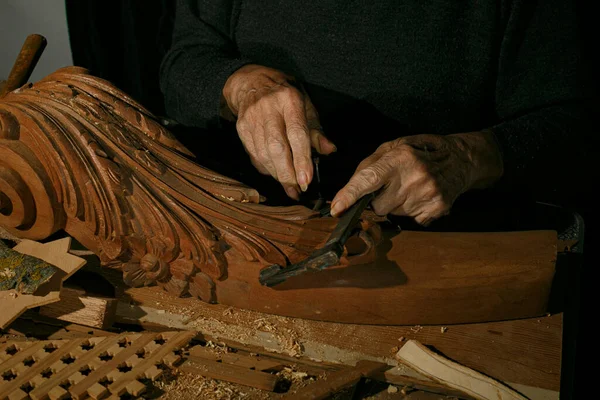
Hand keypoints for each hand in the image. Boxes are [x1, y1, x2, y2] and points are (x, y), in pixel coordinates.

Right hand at [222, 64, 335, 199]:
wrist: (251, 82)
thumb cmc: (285, 96)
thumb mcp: (305, 105)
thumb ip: (316, 130)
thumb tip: (330, 150)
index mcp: (289, 100)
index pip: (296, 134)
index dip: (301, 160)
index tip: (306, 181)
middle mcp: (268, 108)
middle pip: (277, 148)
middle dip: (287, 174)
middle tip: (297, 191)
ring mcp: (252, 118)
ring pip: (263, 155)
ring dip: (277, 175)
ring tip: (289, 187)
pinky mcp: (241, 128)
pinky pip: (254, 154)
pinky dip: (265, 168)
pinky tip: (275, 173)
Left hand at [330, 131, 502, 224]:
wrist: (460, 159)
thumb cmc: (421, 150)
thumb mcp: (394, 146)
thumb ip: (369, 165)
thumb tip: (348, 189)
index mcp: (400, 158)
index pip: (368, 179)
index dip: (350, 195)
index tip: (337, 208)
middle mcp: (414, 178)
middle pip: (378, 205)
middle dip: (378, 199)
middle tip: (393, 185)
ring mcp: (427, 196)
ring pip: (393, 214)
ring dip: (396, 205)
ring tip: (410, 188)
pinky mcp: (436, 209)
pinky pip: (411, 220)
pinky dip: (412, 211)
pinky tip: (420, 196)